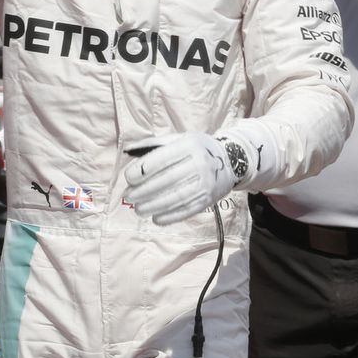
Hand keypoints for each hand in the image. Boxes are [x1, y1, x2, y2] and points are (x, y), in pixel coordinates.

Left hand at [123, 132, 237, 223]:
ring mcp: (206, 183)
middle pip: (167, 180)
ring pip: (175, 198)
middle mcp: (199, 163)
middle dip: (144, 190)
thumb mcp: (179, 139)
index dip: (142, 170)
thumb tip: (128, 151)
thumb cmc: (196, 149)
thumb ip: (154, 144)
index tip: (128, 178)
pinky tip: (155, 218)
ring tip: (138, 209)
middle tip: (129, 196)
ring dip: (153, 206)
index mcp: (189, 145)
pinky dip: (169, 216)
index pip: (161, 159)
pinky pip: (187, 210)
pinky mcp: (209, 199)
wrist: (230, 161)